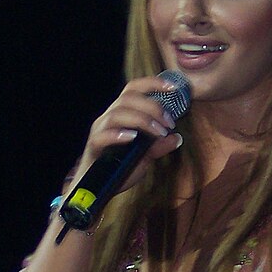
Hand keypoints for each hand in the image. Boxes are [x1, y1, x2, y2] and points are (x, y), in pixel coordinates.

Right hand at [77, 76, 182, 191]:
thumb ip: (159, 146)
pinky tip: (133, 138)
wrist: (98, 187)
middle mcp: (109, 117)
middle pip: (128, 98)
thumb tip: (177, 138)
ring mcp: (100, 130)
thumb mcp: (145, 157)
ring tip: (158, 133)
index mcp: (121, 114)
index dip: (152, 84)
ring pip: (117, 114)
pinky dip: (119, 135)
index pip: (134, 89)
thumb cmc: (119, 167)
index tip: (173, 88)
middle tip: (169, 123)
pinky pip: (103, 136)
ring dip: (142, 120)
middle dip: (153, 107)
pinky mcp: (94, 146)